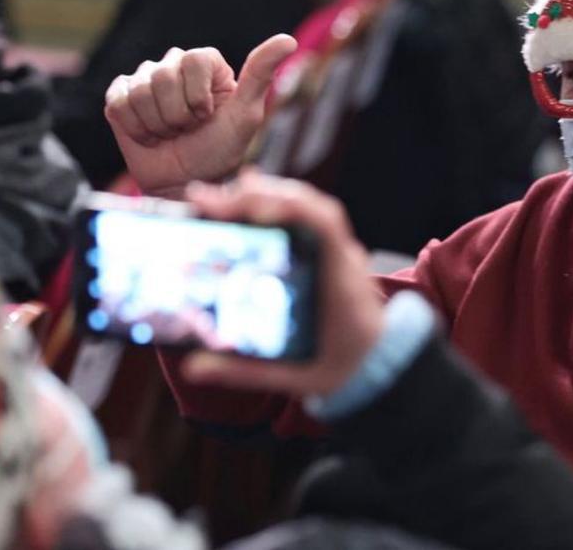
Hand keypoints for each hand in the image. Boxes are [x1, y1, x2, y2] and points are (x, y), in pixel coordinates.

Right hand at [103, 35, 296, 196]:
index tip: (207, 116)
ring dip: (158, 125)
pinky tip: (149, 136)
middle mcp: (174, 64)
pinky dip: (136, 128)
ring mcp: (144, 79)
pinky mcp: (119, 96)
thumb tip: (287, 40)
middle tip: (187, 130)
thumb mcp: (246, 115)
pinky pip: (119, 103)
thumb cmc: (218, 150)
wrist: (184, 183)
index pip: (194, 60)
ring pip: (140, 92)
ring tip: (169, 134)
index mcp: (205, 63)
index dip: (199, 97)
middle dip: (178, 116)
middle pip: (163, 76)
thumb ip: (261, 74)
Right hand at [179, 170, 384, 396]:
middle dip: (260, 195)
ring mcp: (339, 252)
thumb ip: (245, 372)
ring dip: (265, 195)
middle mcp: (343, 259)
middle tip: (209, 201)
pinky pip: (307, 217)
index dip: (287, 206)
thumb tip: (193, 368)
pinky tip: (246, 204)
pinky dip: (276, 205)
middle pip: (310, 206)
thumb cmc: (342, 370)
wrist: (379, 366)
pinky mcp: (329, 253)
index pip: (323, 226)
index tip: (245, 206)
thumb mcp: (295, 377)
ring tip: (221, 198)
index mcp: (341, 285)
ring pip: (308, 205)